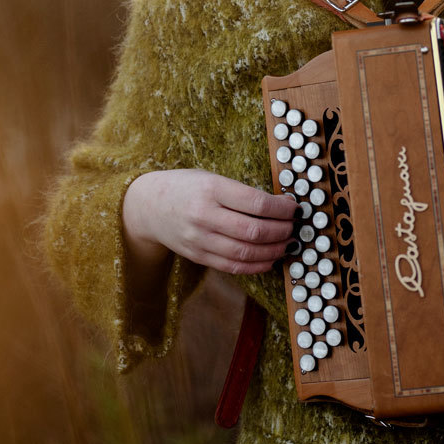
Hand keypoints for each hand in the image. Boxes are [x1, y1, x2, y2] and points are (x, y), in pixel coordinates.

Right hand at [123, 168, 296, 274]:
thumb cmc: (186, 187)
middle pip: (254, 231)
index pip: (256, 203)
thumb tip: (279, 207)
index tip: (294, 208)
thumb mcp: (211, 178)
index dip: (282, 209)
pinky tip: (269, 259)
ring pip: (246, 252)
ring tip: (287, 244)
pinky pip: (233, 266)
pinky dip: (256, 265)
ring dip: (273, 251)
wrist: (148, 206)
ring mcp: (200, 239)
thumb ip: (240, 192)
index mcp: (211, 188)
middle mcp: (204, 215)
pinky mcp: (198, 256)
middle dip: (282, 231)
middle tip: (294, 227)